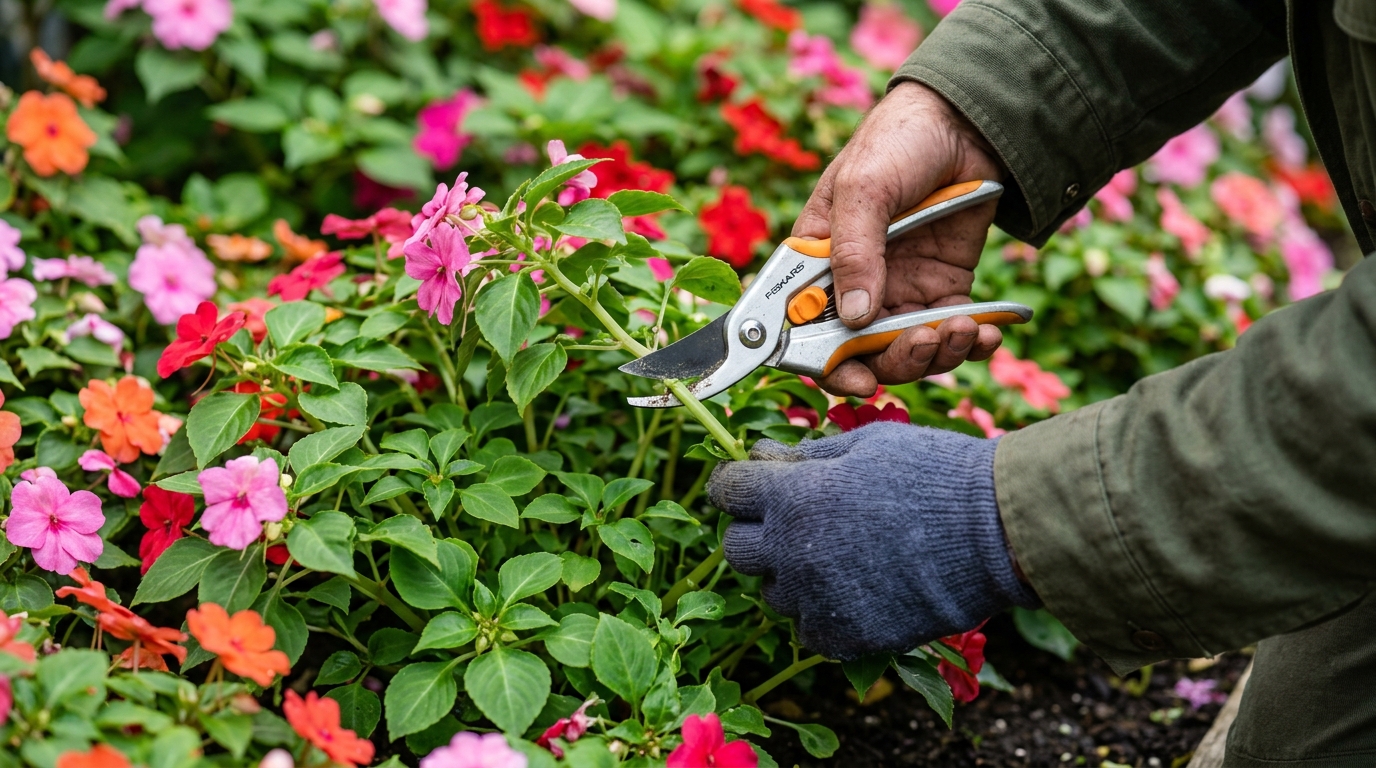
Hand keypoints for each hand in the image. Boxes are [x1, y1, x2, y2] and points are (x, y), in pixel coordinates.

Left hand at [708, 423, 1037, 659]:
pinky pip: (809, 628)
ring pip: (773, 593)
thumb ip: (806, 456)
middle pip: (737, 550)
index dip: (736, 485)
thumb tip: (762, 457)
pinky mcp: (845, 636)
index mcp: (792, 496)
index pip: (726, 491)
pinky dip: (823, 612)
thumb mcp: (866, 444)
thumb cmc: (934, 475)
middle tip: (796, 522)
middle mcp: (791, 551)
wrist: (995, 534)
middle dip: (757, 532)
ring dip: (792, 574)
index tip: (750, 484)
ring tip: (840, 556)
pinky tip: (857, 589)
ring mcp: (815, 600)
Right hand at [797, 81, 1006, 396]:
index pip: (807, 329)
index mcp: (818, 263)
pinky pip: (952, 332)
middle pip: (864, 352)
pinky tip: (987, 332)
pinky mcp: (945, 288)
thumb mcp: (864, 188)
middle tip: (923, 343)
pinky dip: (970, 343)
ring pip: (910, 350)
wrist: (966, 119)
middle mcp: (856, 286)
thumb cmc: (897, 141)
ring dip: (937, 354)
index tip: (857, 379)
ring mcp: (902, 290)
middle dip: (896, 360)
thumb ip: (854, 252)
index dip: (826, 363)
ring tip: (964, 330)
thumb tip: (854, 319)